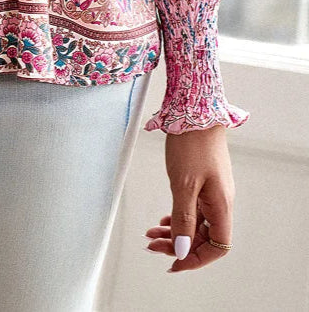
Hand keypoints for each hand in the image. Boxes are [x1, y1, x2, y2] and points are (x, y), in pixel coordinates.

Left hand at [145, 125, 234, 272]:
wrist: (195, 111)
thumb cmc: (192, 143)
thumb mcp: (183, 184)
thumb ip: (182, 218)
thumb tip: (181, 249)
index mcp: (221, 205)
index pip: (216, 247)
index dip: (194, 259)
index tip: (172, 264)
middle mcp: (219, 201)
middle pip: (203, 237)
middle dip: (178, 245)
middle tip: (153, 246)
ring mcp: (211, 191)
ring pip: (195, 223)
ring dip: (175, 232)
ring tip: (152, 234)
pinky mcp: (202, 180)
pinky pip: (192, 209)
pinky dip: (177, 217)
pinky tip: (164, 220)